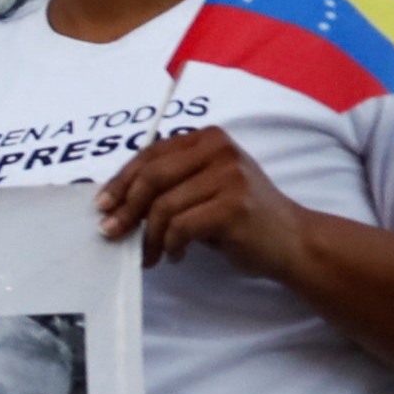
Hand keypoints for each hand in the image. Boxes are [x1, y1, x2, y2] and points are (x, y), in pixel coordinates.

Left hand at [95, 124, 312, 278]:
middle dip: (125, 209)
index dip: (121, 181)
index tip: (101, 206)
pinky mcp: (234, 206)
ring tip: (151, 255)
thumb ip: (169, 185)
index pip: (151, 154)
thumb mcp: (204, 188)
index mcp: (208, 138)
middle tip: (111, 234)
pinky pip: (181, 227)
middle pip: (152, 177)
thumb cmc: (240, 218)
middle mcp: (220, 149)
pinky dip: (171, 245)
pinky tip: (176, 255)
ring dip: (149, 237)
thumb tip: (114, 203)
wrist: (292, 241)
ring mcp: (230, 176)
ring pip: (164, 207)